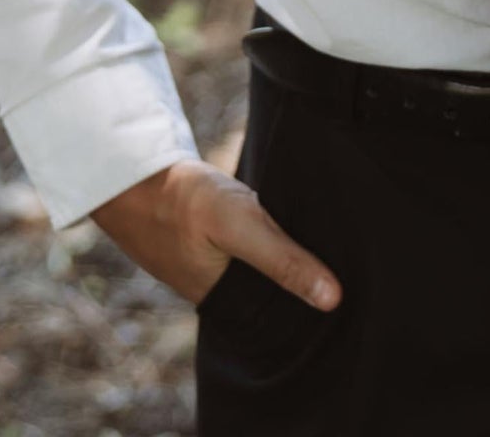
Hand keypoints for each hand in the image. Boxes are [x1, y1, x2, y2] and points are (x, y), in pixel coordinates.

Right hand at [90, 157, 342, 310]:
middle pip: (278, 293)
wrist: (133, 173)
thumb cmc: (184, 200)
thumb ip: (283, 261)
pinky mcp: (214, 241)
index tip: (356, 288)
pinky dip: (272, 235)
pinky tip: (295, 216)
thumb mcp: (239, 225)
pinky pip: (253, 246)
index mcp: (229, 305)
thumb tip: (334, 300)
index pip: (286, 316)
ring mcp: (217, 266)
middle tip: (354, 256)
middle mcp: (224, 292)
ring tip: (334, 235)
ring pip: (266, 267)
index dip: (317, 301)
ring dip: (290, 251)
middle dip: (308, 277)